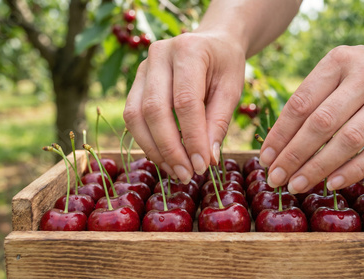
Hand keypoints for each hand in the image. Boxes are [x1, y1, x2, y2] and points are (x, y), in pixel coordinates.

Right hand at [123, 32, 245, 183]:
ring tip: (175, 170)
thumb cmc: (225, 66)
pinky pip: (132, 116)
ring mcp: (142, 67)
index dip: (192, 138)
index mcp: (189, 50)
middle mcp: (159, 55)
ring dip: (154, 149)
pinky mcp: (135, 82)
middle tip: (186, 174)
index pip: (185, 101)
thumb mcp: (231, 90)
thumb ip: (218, 122)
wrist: (212, 44)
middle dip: (170, 148)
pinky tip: (164, 157)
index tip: (202, 166)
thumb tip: (206, 160)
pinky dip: (147, 141)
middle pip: (154, 109)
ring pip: (135, 115)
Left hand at [259, 40, 363, 193]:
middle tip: (275, 178)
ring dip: (318, 167)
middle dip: (293, 155)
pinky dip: (353, 170)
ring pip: (349, 139)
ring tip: (297, 185)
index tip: (265, 157)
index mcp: (339, 61)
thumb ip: (312, 98)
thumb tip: (278, 144)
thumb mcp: (339, 71)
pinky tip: (331, 184)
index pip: (300, 103)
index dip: (280, 134)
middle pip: (321, 123)